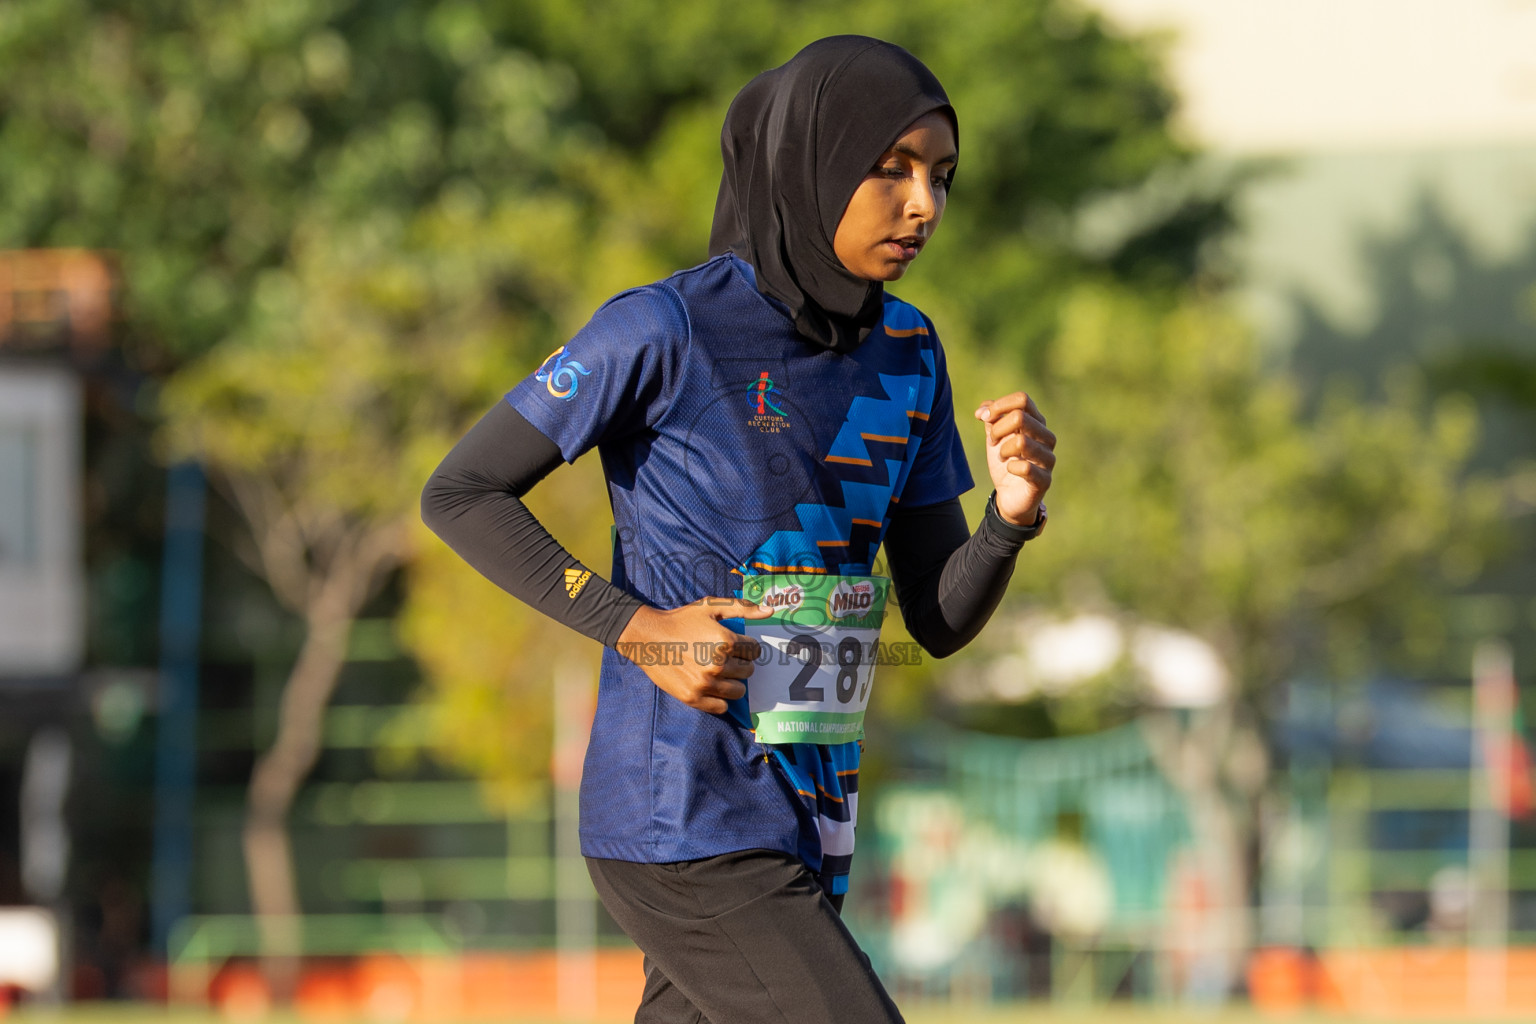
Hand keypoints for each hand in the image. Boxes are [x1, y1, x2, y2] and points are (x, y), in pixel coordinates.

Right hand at [615, 597, 774, 713]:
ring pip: (739, 691)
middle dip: (740, 663)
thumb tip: (770, 611)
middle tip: (725, 657)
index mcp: (725, 641)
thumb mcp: (711, 607)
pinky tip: (710, 686)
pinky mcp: (693, 698)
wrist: (648, 637)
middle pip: (748, 671)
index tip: (734, 645)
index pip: (754, 650)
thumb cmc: (681, 620)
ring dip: (733, 681)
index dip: (746, 646)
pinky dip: (720, 699)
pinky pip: (722, 707)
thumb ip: (742, 608)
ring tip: (718, 671)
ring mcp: (705, 684)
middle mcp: (717, 664)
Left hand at [974, 391, 1054, 525]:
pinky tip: (1010, 470)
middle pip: (1020, 417)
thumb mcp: (995, 437)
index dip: (999, 406)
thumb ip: (991, 419)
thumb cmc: (1005, 462)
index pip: (1022, 400)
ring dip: (1003, 449)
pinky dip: (1011, 467)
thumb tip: (983, 409)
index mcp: (1036, 422)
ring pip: (1022, 441)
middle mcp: (1047, 437)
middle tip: (993, 442)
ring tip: (1002, 457)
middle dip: (997, 429)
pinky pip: (1026, 468)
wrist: (1009, 495)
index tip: (984, 418)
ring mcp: (1048, 459)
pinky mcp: (1045, 480)